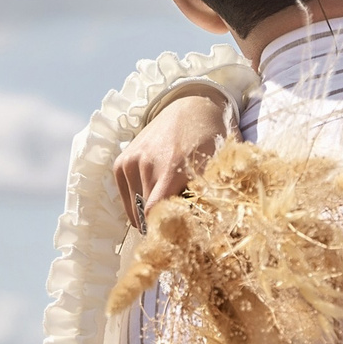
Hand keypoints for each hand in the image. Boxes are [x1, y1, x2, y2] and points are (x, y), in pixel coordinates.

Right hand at [115, 89, 227, 230]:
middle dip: (161, 223)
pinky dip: (138, 204)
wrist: (191, 105)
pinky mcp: (121, 163)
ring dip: (149, 214)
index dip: (165, 229)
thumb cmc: (212, 137)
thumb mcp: (220, 163)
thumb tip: (216, 226)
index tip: (178, 238)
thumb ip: (213, 192)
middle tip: (178, 227)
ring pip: (135, 208)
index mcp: (172, 167)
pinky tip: (155, 196)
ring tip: (168, 207)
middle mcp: (146, 164)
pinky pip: (126, 198)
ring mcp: (131, 162)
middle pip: (146, 214)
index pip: (155, 213)